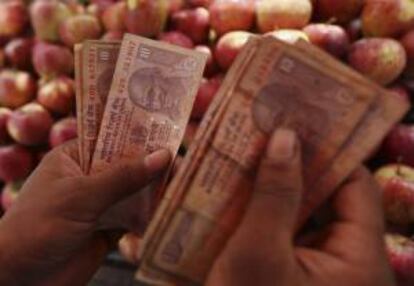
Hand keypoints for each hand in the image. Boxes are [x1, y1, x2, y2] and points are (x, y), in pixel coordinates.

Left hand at [0, 141, 169, 285]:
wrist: (20, 280)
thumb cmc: (38, 227)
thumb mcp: (81, 195)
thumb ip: (123, 177)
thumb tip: (162, 156)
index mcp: (75, 158)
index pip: (112, 138)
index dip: (138, 134)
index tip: (169, 130)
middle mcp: (89, 177)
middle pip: (128, 165)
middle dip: (152, 165)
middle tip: (185, 159)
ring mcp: (100, 204)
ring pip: (134, 192)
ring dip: (155, 190)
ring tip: (184, 182)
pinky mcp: (109, 228)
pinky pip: (135, 217)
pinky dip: (151, 215)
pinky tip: (170, 209)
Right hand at [206, 129, 394, 285]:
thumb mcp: (257, 255)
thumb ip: (273, 194)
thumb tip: (285, 136)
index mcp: (360, 259)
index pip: (355, 185)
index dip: (327, 150)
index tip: (297, 121)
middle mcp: (349, 262)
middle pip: (328, 198)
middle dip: (294, 167)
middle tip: (265, 135)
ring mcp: (322, 271)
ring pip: (304, 215)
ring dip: (276, 189)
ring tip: (249, 158)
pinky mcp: (297, 276)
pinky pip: (288, 234)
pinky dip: (267, 214)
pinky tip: (241, 197)